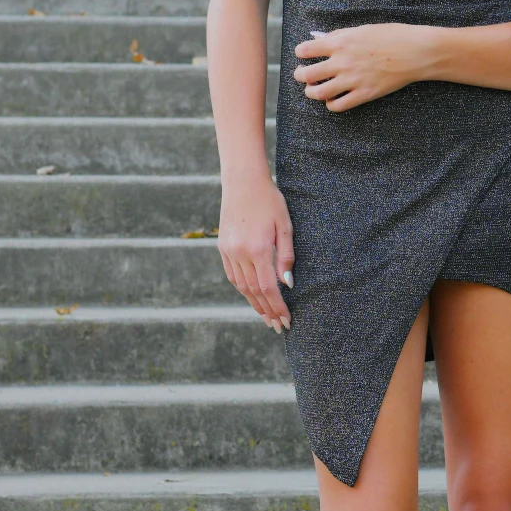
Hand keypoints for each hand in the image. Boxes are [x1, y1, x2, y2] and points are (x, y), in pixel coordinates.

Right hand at [218, 177, 294, 332]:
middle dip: (267, 312)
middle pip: (254, 292)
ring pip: (241, 286)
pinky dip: (243, 290)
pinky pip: (233, 276)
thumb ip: (287, 257)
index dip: (278, 307)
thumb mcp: (285, 226)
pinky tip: (253, 297)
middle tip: (278, 327)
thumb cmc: (270, 201)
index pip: (268, 289)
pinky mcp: (222, 248)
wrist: (243, 183)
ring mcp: (228, 251)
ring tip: (267, 317)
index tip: (287, 320)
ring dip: (254, 304)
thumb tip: (287, 285)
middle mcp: (240, 253)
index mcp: (258, 249)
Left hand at [291, 23, 428, 110]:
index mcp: (340, 42)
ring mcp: (352, 80)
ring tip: (313, 89)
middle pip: (307, 74)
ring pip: (318, 93)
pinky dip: (330, 104)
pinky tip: (332, 99)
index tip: (302, 54)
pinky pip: (338, 106)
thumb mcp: (362, 29)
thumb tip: (322, 41)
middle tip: (302, 74)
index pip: (306, 50)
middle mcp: (342, 62)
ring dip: (311, 92)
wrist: (416, 52)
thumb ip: (340, 36)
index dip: (300, 53)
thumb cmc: (392, 36)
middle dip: (300, 75)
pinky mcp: (364, 94)